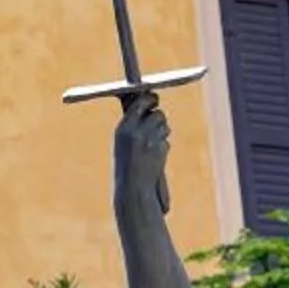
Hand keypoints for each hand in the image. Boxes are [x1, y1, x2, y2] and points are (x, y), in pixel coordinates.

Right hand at [115, 96, 173, 215]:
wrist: (132, 189)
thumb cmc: (125, 167)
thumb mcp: (124, 144)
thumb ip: (133, 126)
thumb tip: (146, 109)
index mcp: (123, 129)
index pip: (140, 103)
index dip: (148, 100)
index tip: (152, 99)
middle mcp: (136, 131)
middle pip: (156, 113)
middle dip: (158, 115)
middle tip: (158, 118)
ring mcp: (150, 140)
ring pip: (163, 126)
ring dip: (161, 132)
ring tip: (150, 147)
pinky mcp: (161, 148)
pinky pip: (165, 141)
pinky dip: (162, 146)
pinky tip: (154, 158)